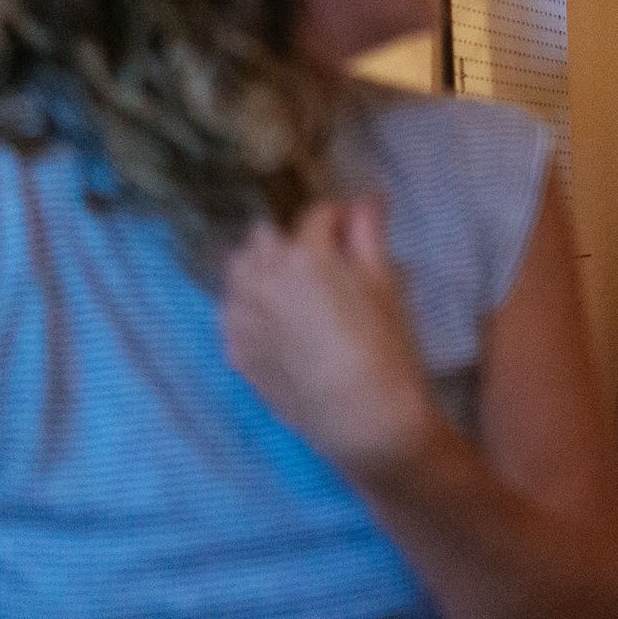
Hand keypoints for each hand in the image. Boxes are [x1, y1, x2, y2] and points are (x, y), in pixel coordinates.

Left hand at [221, 199, 441, 482]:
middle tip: (323, 259)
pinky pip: (232, 312)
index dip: (341, 217)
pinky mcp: (235, 351)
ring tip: (294, 287)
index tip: (357, 227)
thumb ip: (368, 234)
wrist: (363, 420)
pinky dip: (250, 306)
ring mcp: (241, 318)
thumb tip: (368, 198)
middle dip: (291, 239)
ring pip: (238, 272)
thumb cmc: (386, 348)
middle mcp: (261, 280)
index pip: (316, 215)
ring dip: (262, 268)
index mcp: (304, 257)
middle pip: (262, 237)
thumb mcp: (385, 284)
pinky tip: (278, 322)